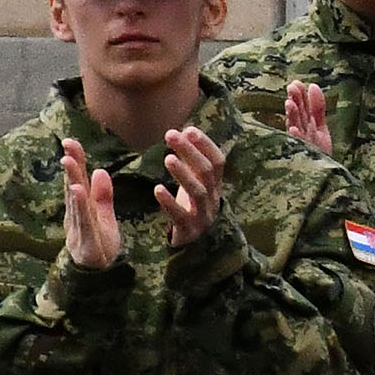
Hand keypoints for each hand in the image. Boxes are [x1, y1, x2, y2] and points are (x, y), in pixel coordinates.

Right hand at [56, 137, 126, 269]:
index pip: (78, 180)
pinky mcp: (85, 239)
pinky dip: (80, 205)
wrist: (96, 274)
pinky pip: (83, 220)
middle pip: (73, 185)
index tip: (72, 141)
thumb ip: (102, 195)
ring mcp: (79, 226)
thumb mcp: (104, 216)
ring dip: (72, 180)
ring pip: (75, 200)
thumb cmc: (99, 243)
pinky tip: (78, 190)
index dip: (76, 161)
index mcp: (82, 206)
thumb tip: (100, 170)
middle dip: (71, 164)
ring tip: (69, 161)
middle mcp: (77, 213)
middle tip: (68, 143)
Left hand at [155, 126, 225, 245]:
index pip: (217, 161)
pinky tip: (157, 189)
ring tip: (167, 158)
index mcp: (214, 186)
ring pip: (197, 192)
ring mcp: (202, 215)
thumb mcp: (196, 183)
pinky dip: (170, 203)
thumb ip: (192, 161)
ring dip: (183, 174)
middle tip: (171, 135)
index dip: (206, 145)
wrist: (195, 245)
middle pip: (206, 172)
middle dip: (190, 152)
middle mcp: (212, 198)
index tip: (189, 129)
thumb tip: (186, 130)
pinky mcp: (189, 230)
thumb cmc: (192, 207)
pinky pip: (181, 216)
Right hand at [283, 80, 334, 158]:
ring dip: (292, 116)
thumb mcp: (320, 128)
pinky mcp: (300, 155)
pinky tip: (294, 129)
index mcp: (305, 126)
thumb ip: (317, 108)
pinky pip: (297, 146)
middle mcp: (300, 134)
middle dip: (295, 101)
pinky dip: (295, 138)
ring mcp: (299, 144)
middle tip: (292, 87)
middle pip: (297, 115)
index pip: (301, 108)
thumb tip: (313, 85)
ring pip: (295, 128)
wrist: (321, 178)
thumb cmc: (317, 153)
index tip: (297, 83)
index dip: (300, 96)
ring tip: (290, 104)